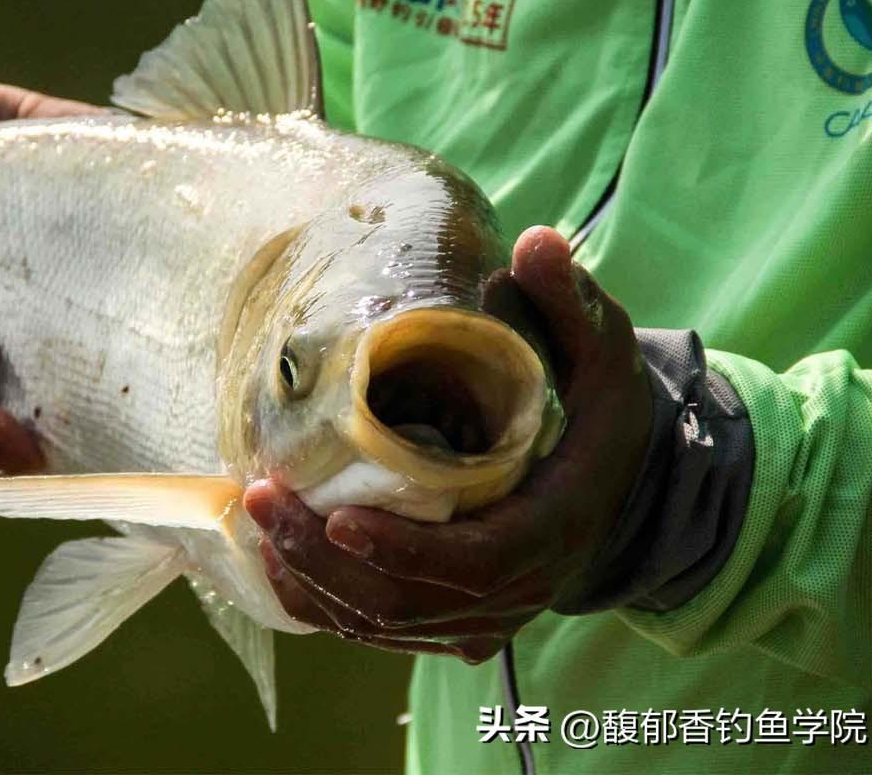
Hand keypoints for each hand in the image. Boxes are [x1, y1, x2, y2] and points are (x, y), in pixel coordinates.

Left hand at [243, 225, 652, 662]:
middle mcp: (517, 589)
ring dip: (312, 581)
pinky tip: (274, 556)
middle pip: (410, 601)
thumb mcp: (601, 351)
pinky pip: (378, 629)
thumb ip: (569, 301)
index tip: (337, 516)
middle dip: (325, 558)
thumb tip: (535, 241)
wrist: (616, 482)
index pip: (474, 563)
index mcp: (552, 526)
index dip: (404, 550)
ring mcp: (483, 616)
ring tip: (256, 517)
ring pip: (384, 623)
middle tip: (261, 496)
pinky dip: (323, 601)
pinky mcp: (451, 622)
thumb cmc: (596, 408)